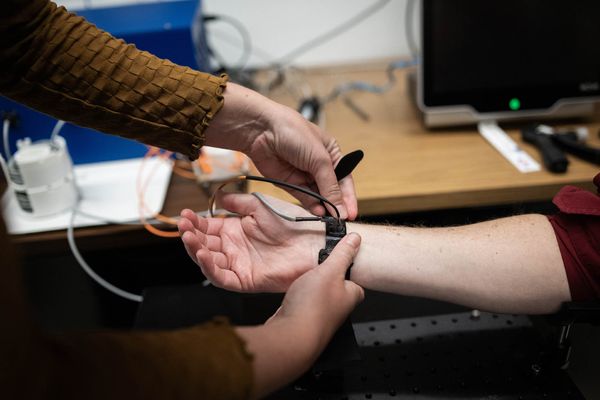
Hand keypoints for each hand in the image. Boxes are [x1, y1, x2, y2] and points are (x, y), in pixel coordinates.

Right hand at [178, 193, 323, 291]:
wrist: (314, 242)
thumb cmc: (292, 223)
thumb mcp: (260, 206)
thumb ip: (238, 202)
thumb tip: (218, 196)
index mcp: (236, 231)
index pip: (207, 229)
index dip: (194, 223)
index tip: (184, 214)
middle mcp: (234, 249)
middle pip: (204, 245)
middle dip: (190, 235)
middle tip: (183, 225)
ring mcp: (239, 265)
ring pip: (208, 262)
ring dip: (195, 250)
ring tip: (189, 237)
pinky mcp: (246, 280)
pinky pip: (222, 277)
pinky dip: (209, 268)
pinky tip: (203, 254)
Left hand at [204, 82, 356, 219]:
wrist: (262, 130)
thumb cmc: (294, 133)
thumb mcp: (319, 159)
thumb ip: (330, 185)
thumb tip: (340, 206)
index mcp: (331, 154)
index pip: (345, 179)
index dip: (349, 196)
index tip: (352, 213)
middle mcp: (319, 166)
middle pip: (332, 190)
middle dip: (337, 205)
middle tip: (342, 221)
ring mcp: (304, 175)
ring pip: (318, 196)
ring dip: (325, 208)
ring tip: (330, 220)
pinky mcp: (290, 183)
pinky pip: (303, 198)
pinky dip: (311, 206)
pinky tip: (318, 213)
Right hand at [234, 233, 363, 398]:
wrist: (292, 336)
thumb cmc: (314, 307)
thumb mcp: (330, 271)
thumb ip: (343, 255)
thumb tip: (355, 240)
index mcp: (351, 295)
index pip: (357, 280)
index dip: (350, 269)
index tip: (343, 258)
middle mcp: (339, 308)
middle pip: (338, 288)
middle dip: (329, 278)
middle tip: (319, 265)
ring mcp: (322, 316)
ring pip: (321, 296)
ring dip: (313, 287)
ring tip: (305, 278)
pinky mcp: (305, 320)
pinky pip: (306, 304)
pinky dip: (301, 297)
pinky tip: (294, 293)